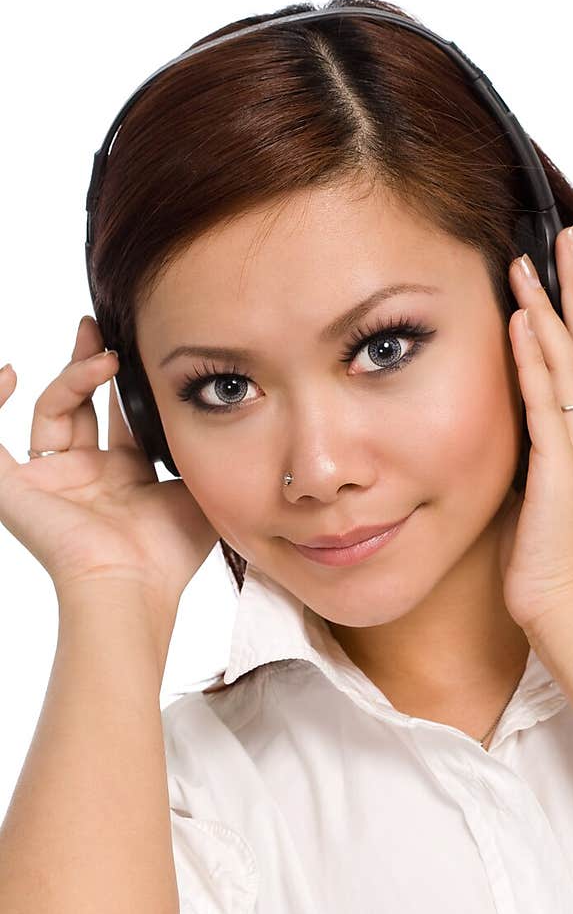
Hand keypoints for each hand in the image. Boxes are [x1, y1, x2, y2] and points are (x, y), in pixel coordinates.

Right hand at [0, 315, 217, 612]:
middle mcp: (83, 479)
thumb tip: (210, 412)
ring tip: (100, 356)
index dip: (121, 384)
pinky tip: (8, 372)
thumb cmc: (166, 555)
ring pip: (50, 411)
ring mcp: (48, 482)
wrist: (131, 584)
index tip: (128, 348)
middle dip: (88, 364)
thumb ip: (196, 452)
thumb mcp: (195, 490)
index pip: (117, 419)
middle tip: (98, 329)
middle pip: (78, 407)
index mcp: (123, 482)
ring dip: (73, 378)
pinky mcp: (13, 489)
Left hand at [497, 227, 572, 642]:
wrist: (563, 610)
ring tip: (533, 258)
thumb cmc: (543, 565)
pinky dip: (534, 358)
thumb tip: (504, 442)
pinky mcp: (557, 470)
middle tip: (571, 237)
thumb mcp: (531, 499)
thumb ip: (528, 462)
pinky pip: (545, 402)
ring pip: (570, 361)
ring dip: (552, 305)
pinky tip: (523, 320)